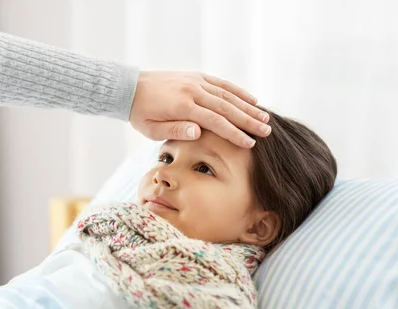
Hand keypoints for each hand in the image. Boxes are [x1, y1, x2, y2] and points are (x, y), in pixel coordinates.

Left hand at [130, 71, 270, 147]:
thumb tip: (199, 132)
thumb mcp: (152, 129)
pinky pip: (221, 84)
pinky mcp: (197, 77)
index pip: (215, 121)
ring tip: (265, 118)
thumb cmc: (141, 114)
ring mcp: (196, 81)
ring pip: (228, 94)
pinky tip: (252, 99)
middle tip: (267, 131)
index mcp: (182, 106)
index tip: (250, 143)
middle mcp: (193, 91)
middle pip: (227, 107)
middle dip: (249, 120)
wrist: (130, 87)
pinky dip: (238, 91)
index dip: (234, 133)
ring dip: (248, 106)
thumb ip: (176, 130)